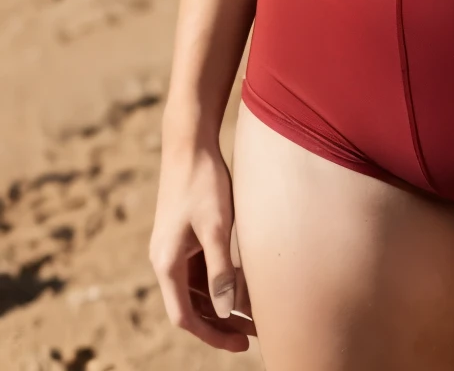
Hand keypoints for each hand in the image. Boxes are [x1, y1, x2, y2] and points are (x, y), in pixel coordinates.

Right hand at [149, 135, 251, 352]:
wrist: (190, 143)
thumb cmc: (203, 182)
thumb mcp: (216, 226)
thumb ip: (220, 270)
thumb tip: (225, 313)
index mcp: (167, 263)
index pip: (186, 317)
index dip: (213, 335)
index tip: (242, 344)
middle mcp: (165, 260)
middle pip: (191, 308)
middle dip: (220, 324)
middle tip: (254, 335)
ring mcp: (173, 248)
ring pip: (196, 290)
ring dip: (221, 305)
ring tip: (254, 314)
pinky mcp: (183, 236)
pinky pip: (199, 271)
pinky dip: (218, 283)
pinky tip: (242, 285)